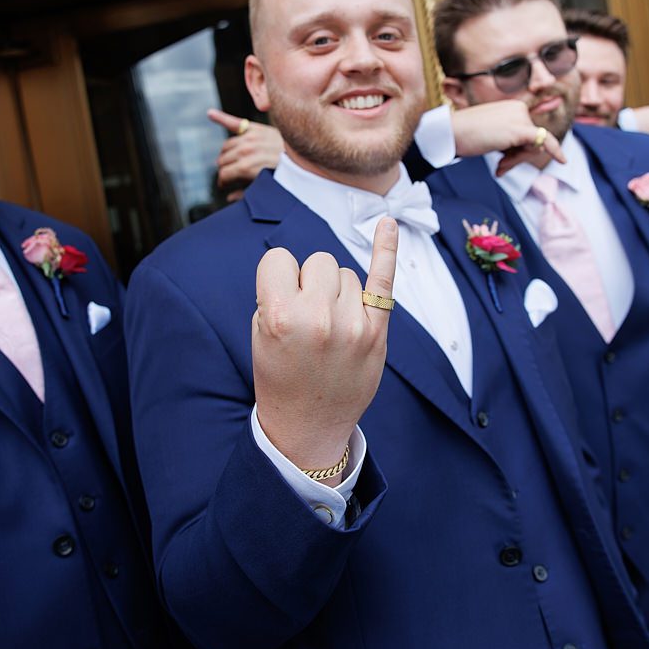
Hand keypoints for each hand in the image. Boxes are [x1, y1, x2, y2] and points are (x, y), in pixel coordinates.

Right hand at [210, 109, 282, 201]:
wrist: (304, 159)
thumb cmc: (284, 176)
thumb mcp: (264, 188)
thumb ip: (245, 194)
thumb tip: (229, 197)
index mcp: (246, 167)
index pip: (223, 174)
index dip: (222, 182)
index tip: (224, 185)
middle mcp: (246, 151)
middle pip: (223, 160)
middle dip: (224, 169)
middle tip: (229, 174)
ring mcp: (251, 138)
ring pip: (226, 146)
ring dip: (225, 154)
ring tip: (229, 160)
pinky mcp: (256, 129)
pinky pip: (235, 123)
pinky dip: (221, 117)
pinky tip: (210, 114)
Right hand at [252, 218, 397, 486]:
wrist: (307, 425)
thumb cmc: (280, 375)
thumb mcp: (260, 333)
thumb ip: (278, 293)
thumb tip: (306, 265)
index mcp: (280, 315)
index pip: (278, 259)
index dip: (277, 278)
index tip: (279, 301)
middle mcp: (318, 316)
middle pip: (317, 260)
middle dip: (309, 282)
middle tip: (307, 319)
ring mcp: (352, 324)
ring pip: (344, 271)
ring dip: (336, 290)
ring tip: (328, 327)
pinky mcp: (376, 332)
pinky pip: (383, 279)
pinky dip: (387, 249)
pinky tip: (387, 224)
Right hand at [449, 100, 565, 174]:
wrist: (451, 132)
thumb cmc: (466, 135)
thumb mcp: (491, 135)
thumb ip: (509, 140)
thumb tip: (531, 151)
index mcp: (512, 107)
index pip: (526, 134)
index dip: (517, 151)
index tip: (503, 162)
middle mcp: (519, 109)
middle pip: (531, 141)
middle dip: (517, 157)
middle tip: (500, 166)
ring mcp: (520, 118)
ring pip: (533, 147)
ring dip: (516, 161)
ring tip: (499, 165)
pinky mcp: (520, 130)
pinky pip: (544, 141)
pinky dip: (555, 151)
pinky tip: (563, 160)